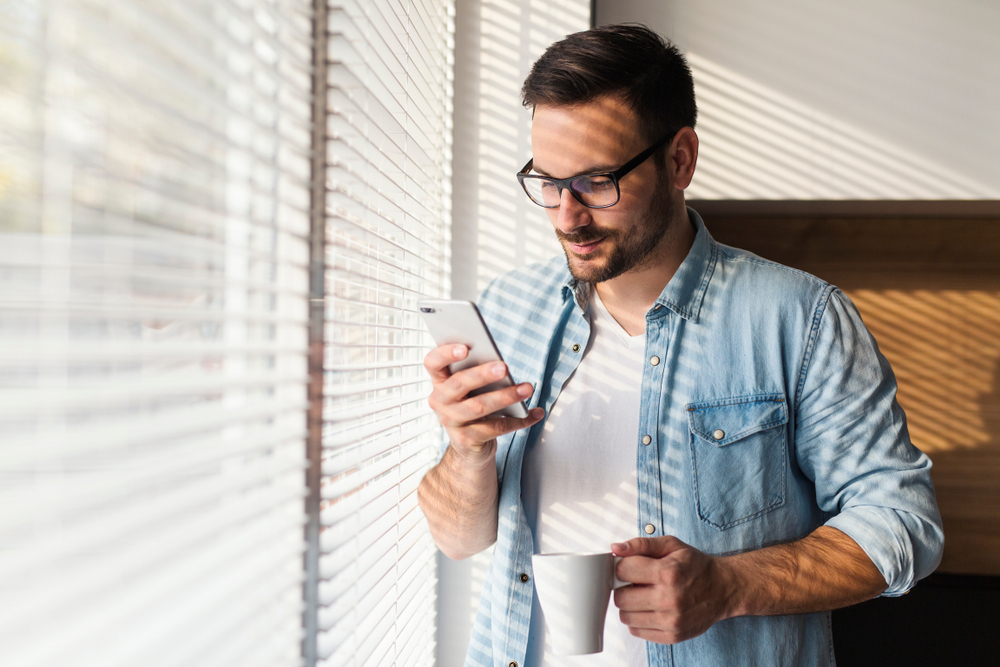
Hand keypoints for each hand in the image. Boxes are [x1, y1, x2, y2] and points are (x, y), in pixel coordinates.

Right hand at [424, 344, 543, 465]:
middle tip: (504, 367)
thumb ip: (477, 374)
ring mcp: (452, 422)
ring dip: (506, 396)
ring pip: (479, 407)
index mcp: (440, 381)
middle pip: (459, 384)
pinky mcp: (467, 439)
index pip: (433, 363)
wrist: (468, 446)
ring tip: (527, 388)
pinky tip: (535, 413)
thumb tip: (501, 365)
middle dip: (482, 374)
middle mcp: (440, 401)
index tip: (465, 348)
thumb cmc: (472, 406)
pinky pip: (496, 428)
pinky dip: (519, 420)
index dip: (445, 354)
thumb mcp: (470, 389)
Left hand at [611, 536, 734, 643]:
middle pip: (621, 597)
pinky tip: (650, 608)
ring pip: (626, 617)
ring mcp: (671, 621)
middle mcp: (669, 599)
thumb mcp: (671, 545)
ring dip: (630, 605)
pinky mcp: (672, 636)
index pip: (622, 571)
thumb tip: (616, 548)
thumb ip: (641, 544)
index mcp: (668, 573)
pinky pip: (637, 631)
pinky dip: (638, 619)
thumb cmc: (696, 566)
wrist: (723, 589)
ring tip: (643, 595)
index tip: (629, 567)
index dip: (622, 566)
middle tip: (635, 582)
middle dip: (623, 587)